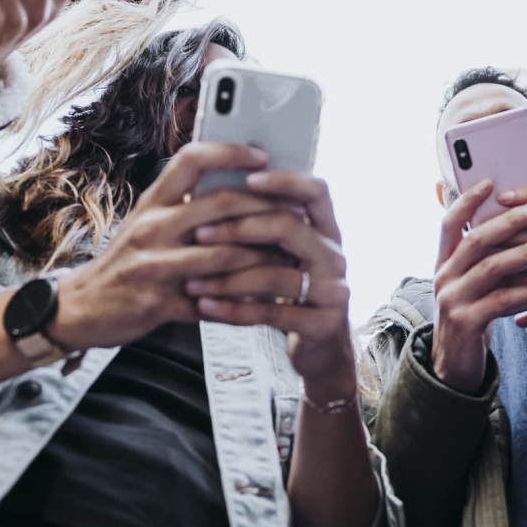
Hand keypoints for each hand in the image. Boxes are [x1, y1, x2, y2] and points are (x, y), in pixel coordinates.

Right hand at [47, 143, 282, 350]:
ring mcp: (154, 266)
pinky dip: (244, 301)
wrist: (79, 308)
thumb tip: (238, 184)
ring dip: (264, 256)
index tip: (262, 154)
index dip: (230, 151)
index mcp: (152, 201)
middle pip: (219, 204)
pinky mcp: (159, 304)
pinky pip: (213, 301)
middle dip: (266, 207)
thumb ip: (183, 204)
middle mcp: (152, 227)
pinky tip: (266, 301)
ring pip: (224, 254)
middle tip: (298, 211)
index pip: (191, 159)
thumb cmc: (125, 261)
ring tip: (292, 255)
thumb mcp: (147, 222)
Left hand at [187, 171, 358, 400]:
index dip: (285, 180)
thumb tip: (214, 191)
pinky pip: (272, 313)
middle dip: (240, 228)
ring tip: (191, 280)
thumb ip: (266, 227)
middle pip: (291, 227)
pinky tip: (205, 306)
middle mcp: (335, 255)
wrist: (322, 347)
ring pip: (276, 275)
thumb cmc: (292, 291)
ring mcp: (334, 290)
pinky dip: (234, 310)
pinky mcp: (322, 324)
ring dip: (228, 277)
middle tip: (199, 232)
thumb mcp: (287, 255)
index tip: (248, 178)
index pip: (315, 191)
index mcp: (327, 230)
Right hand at [430, 179, 526, 392]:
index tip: (490, 181)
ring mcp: (452, 300)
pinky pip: (502, 300)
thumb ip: (485, 258)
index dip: (467, 201)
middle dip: (508, 222)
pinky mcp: (466, 322)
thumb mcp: (472, 283)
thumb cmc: (473, 314)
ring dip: (524, 252)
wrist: (455, 365)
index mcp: (443, 262)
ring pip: (490, 268)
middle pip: (475, 240)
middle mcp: (443, 277)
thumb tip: (518, 223)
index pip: (450, 223)